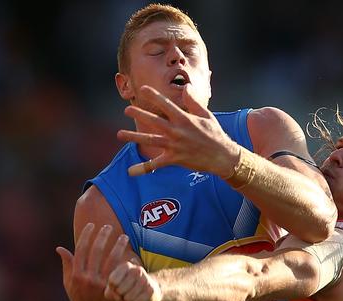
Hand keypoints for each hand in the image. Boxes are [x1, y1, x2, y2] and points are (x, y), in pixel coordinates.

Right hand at [56, 223, 132, 300]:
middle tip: (108, 226)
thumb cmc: (79, 299)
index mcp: (76, 275)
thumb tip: (59, 248)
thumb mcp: (69, 283)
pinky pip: (120, 272)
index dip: (86, 235)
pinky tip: (131, 253)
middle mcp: (87, 278)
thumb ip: (67, 264)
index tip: (91, 225)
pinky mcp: (113, 289)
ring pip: (112, 260)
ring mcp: (101, 284)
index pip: (81, 249)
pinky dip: (126, 261)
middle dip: (103, 236)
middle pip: (96, 251)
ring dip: (118, 246)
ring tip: (124, 237)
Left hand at [105, 262, 162, 300]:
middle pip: (119, 290)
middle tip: (126, 292)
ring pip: (127, 298)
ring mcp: (145, 280)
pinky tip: (140, 297)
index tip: (117, 286)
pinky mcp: (150, 290)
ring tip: (133, 294)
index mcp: (127, 266)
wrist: (152, 287)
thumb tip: (109, 294)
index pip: (112, 280)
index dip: (112, 288)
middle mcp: (137, 270)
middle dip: (120, 295)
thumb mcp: (118, 284)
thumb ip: (110, 289)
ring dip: (128, 299)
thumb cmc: (130, 286)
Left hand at [118, 84, 239, 176]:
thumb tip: (186, 87)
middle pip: (154, 121)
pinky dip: (143, 168)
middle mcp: (177, 131)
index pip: (166, 105)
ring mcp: (174, 146)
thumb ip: (193, 102)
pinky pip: (155, 164)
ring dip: (134, 136)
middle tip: (127, 110)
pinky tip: (131, 171)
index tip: (144, 89)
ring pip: (150, 140)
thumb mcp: (206, 115)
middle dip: (139, 115)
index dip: (154, 96)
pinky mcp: (174, 159)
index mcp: (185, 119)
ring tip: (120, 134)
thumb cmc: (215, 134)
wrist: (222, 156)